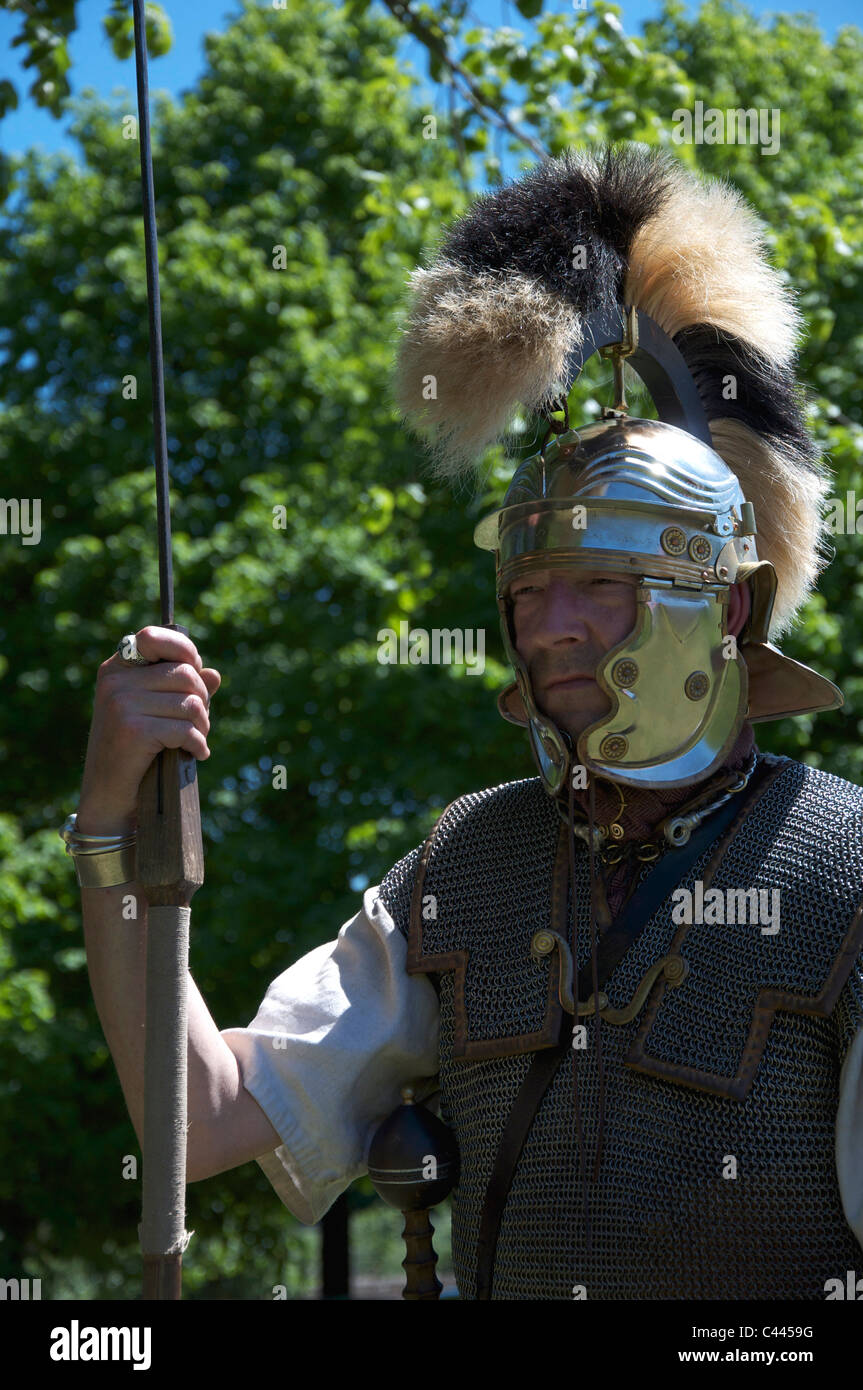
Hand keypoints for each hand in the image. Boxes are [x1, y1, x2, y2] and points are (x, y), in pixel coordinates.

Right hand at [77, 627, 220, 832]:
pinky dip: (198, 745)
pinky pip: (186, 729)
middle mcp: (115, 681)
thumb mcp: (157, 713)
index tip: (196, 671)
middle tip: (199, 724)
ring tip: (196, 741)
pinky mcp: (133, 729)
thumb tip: (214, 675)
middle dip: (203, 701)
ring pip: (191, 703)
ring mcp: (121, 703)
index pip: (153, 636)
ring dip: (203, 726)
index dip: (184, 649)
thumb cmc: (136, 751)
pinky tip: (196, 754)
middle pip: (185, 674)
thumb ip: (183, 691)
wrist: (110, 796)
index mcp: (116, 668)